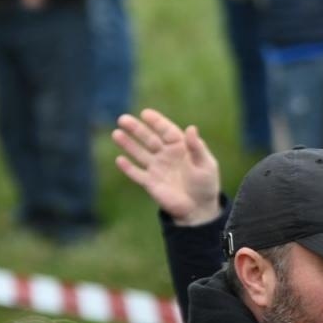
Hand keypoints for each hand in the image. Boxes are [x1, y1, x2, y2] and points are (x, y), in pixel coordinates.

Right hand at [112, 108, 222, 224]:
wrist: (199, 209)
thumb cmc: (206, 184)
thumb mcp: (206, 164)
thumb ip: (197, 147)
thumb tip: (191, 128)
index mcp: (180, 147)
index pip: (166, 130)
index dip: (156, 121)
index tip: (145, 113)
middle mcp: (166, 155)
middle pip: (149, 139)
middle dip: (136, 129)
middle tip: (123, 119)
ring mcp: (157, 168)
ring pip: (139, 153)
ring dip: (128, 144)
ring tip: (116, 134)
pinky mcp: (150, 183)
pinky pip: (137, 174)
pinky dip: (128, 168)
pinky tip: (119, 159)